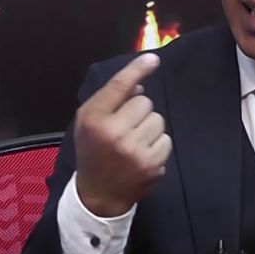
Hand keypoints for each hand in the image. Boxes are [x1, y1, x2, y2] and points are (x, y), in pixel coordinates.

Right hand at [73, 53, 171, 216]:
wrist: (98, 195)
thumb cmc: (93, 151)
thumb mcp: (88, 121)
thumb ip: (110, 99)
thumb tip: (140, 85)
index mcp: (94, 119)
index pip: (120, 86)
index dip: (137, 70)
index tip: (153, 58)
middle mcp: (114, 133)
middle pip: (144, 102)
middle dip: (138, 111)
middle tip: (126, 128)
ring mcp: (135, 150)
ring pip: (158, 120)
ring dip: (149, 128)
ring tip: (134, 143)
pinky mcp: (152, 164)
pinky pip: (166, 139)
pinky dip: (157, 145)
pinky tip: (142, 155)